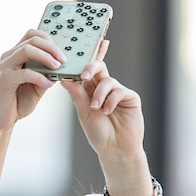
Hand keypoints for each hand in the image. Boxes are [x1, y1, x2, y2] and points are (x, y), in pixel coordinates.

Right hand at [0, 30, 65, 130]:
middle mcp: (10, 56)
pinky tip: (49, 84)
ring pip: (27, 50)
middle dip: (51, 47)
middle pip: (32, 40)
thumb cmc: (19, 100)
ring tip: (57, 67)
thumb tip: (63, 67)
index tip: (62, 53)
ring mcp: (6, 66)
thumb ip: (47, 74)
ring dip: (46, 57)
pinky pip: (25, 72)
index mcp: (17, 54)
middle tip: (63, 60)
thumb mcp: (39, 85)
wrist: (3, 118)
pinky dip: (40, 77)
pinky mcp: (5, 78)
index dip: (49, 40)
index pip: (32, 35)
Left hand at [62, 41, 144, 164]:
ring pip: (108, 81)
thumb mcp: (83, 113)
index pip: (87, 69)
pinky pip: (120, 91)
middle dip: (91, 67)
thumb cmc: (99, 133)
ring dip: (100, 94)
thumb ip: (77, 95)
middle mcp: (105, 88)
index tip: (80, 45)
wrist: (115, 150)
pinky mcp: (131, 98)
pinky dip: (111, 100)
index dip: (86, 56)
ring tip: (96, 109)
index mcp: (91, 89)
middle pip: (99, 68)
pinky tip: (107, 111)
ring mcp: (118, 92)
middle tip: (84, 75)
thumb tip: (65, 79)